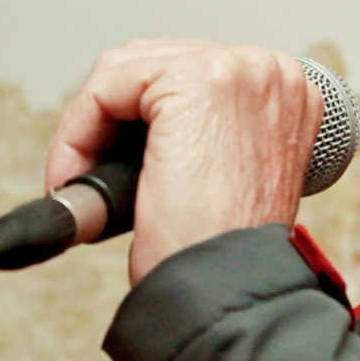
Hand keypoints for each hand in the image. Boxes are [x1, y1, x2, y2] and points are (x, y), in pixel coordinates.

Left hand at [46, 41, 321, 283]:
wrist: (226, 296)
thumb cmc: (222, 255)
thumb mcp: (221, 177)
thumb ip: (198, 134)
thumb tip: (128, 125)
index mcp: (283, 93)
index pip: (184, 75)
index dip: (133, 122)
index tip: (107, 166)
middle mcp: (269, 72)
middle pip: (151, 64)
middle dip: (107, 121)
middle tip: (85, 179)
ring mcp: (237, 70)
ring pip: (123, 72)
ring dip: (88, 128)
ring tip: (81, 184)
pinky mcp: (196, 82)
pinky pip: (105, 87)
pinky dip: (77, 133)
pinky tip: (76, 177)